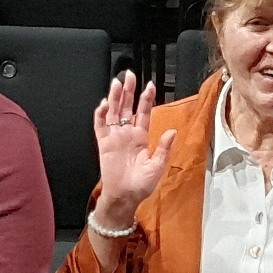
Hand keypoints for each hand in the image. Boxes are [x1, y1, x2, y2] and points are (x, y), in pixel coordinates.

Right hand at [91, 70, 174, 228]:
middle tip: (130, 75)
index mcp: (141, 137)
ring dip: (115, 98)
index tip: (149, 85)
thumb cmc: (141, 185)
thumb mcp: (157, 167)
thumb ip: (163, 148)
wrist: (124, 197)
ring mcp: (114, 137)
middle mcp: (127, 134)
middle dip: (129, 91)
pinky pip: (100, 126)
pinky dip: (101, 115)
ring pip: (114, 112)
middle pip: (127, 107)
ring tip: (117, 83)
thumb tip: (172, 132)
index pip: (143, 113)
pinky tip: (105, 105)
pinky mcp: (103, 144)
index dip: (146, 99)